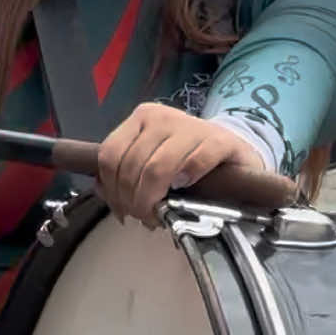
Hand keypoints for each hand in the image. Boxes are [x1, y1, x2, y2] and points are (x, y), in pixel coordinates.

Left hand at [96, 103, 264, 227]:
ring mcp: (191, 126)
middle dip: (133, 200)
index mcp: (141, 118)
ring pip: (157, 168)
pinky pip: (195, 163)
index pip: (110, 154)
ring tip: (158, 215)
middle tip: (143, 217)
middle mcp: (163, 117)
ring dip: (153, 200)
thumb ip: (124, 173)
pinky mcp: (219, 139)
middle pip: (132, 165)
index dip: (111, 188)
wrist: (233, 152)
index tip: (121, 210)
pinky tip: (185, 191)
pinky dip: (186, 183)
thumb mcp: (151, 160)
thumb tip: (102, 191)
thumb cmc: (186, 159)